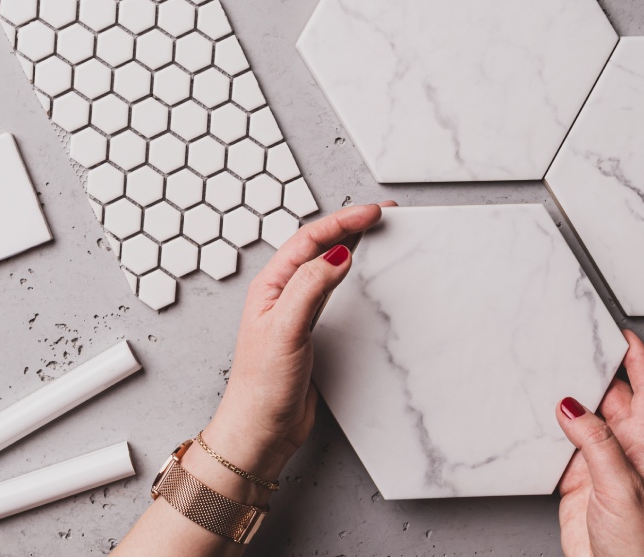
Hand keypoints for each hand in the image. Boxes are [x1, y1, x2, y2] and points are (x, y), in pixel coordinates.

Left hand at [202, 203, 388, 482]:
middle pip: (318, 245)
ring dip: (351, 245)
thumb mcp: (286, 330)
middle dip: (349, 225)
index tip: (374, 213)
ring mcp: (296, 311)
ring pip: (327, 265)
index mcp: (271, 286)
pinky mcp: (310, 330)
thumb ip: (310, 288)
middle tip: (382, 214)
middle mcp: (282, 294)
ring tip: (376, 232)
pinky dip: (351, 275)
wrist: (261, 429)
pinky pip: (333, 291)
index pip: (309, 239)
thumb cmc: (262, 386)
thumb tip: (338, 255)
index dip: (343, 221)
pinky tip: (361, 274)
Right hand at [555, 330, 643, 556]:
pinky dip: (549, 430)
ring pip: (584, 420)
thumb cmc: (643, 548)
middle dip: (595, 373)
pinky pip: (563, 446)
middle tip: (572, 345)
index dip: (638, 361)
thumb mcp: (622, 487)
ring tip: (549, 373)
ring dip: (569, 400)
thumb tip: (571, 404)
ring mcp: (603, 466)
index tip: (623, 334)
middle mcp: (628, 451)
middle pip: (612, 399)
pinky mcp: (579, 482)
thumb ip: (596, 442)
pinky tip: (536, 419)